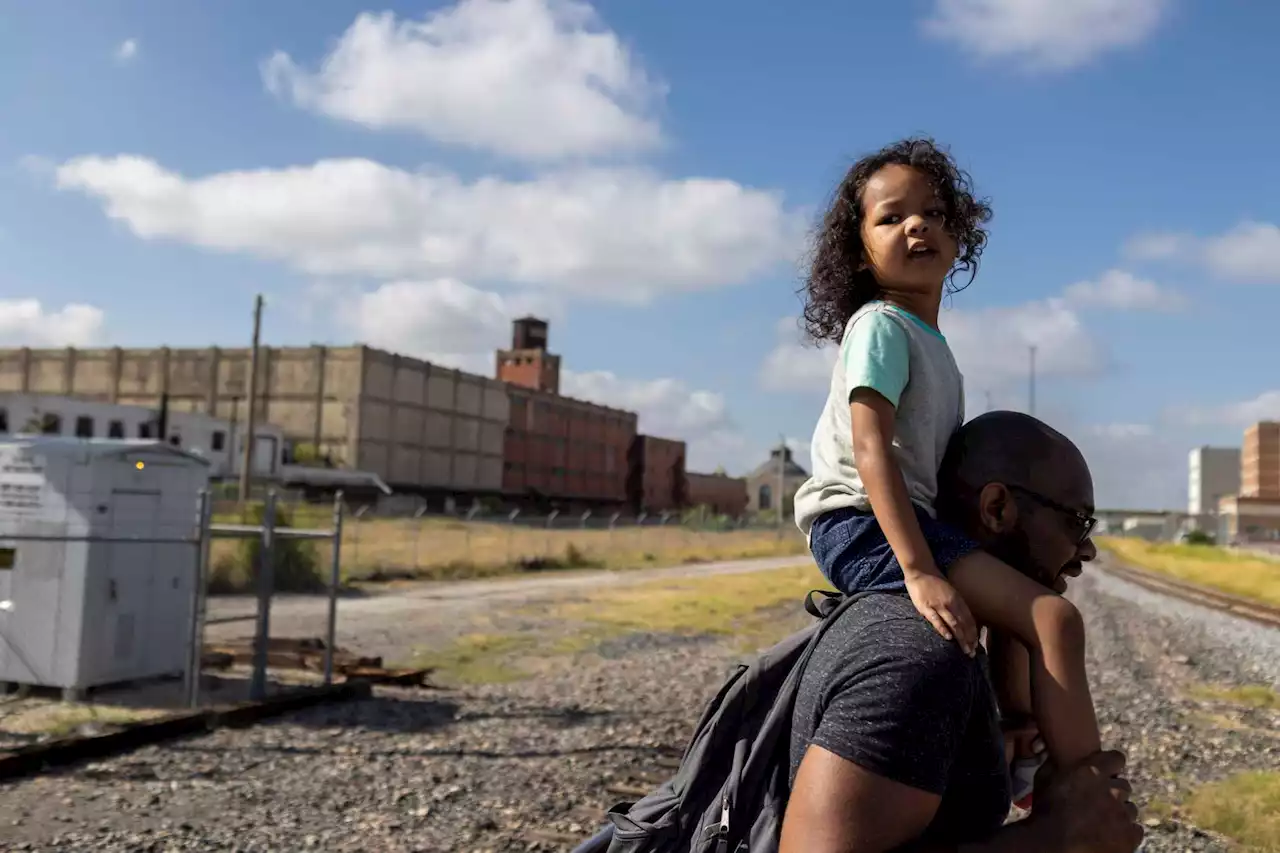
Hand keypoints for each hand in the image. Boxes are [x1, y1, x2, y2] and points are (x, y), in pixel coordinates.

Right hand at [904, 573, 978, 655]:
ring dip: (961, 638)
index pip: (969, 619)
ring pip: (954, 624)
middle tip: (972, 653)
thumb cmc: (935, 582)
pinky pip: (936, 620)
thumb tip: (963, 619)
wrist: (920, 570)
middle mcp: (952, 603)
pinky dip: (943, 629)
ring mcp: (939, 605)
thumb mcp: (951, 591)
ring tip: (965, 650)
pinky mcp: (926, 607)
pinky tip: (948, 638)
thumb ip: (957, 604)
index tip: (976, 644)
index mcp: (958, 599)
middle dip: (969, 640)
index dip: (973, 633)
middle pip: (964, 624)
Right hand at [1029, 750, 1143, 852]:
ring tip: (1103, 821)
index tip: (1106, 771)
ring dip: (1119, 812)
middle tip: (1099, 801)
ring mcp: (1123, 813)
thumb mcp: (1043, 779)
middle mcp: (1112, 789)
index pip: (1116, 758)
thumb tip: (1059, 754)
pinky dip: (1125, 832)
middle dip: (1113, 791)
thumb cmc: (1045, 812)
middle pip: (1124, 785)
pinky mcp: (1130, 835)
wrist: (1053, 846)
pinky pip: (1135, 829)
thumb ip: (1056, 764)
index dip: (1112, 765)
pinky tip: (1110, 835)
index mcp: (1092, 771)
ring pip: (1130, 808)